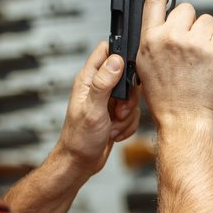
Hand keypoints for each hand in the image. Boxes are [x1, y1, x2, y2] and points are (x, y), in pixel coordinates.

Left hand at [54, 41, 140, 175]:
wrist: (80, 162)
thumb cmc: (79, 138)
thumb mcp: (92, 109)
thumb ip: (103, 83)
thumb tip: (116, 60)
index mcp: (88, 80)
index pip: (106, 51)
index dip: (120, 54)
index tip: (129, 69)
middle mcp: (98, 88)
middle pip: (126, 76)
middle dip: (129, 96)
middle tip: (119, 110)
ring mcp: (108, 102)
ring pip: (132, 98)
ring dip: (128, 115)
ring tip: (114, 124)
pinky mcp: (115, 115)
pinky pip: (133, 114)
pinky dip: (128, 125)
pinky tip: (115, 132)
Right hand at [134, 0, 212, 126]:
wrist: (183, 116)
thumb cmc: (165, 96)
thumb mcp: (144, 65)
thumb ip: (153, 39)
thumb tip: (164, 19)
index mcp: (150, 40)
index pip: (153, 2)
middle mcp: (171, 38)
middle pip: (187, 9)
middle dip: (191, 23)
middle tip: (191, 44)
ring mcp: (194, 44)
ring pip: (207, 21)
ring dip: (208, 34)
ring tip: (202, 55)